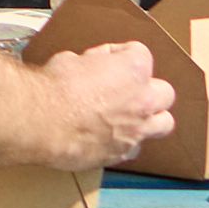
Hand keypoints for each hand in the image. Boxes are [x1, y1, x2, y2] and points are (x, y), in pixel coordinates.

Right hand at [27, 31, 177, 171]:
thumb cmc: (56, 87)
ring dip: (149, 118)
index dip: (121, 55)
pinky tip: (107, 136)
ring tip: (128, 116)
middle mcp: (143, 101)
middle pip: (165, 92)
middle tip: (127, 89)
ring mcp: (136, 131)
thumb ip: (95, 63)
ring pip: (163, 124)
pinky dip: (125, 141)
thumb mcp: (73, 58)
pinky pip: (134, 147)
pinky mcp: (122, 153)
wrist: (43, 122)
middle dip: (149, 89)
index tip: (106, 60)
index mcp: (133, 70)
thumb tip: (95, 68)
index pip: (141, 54)